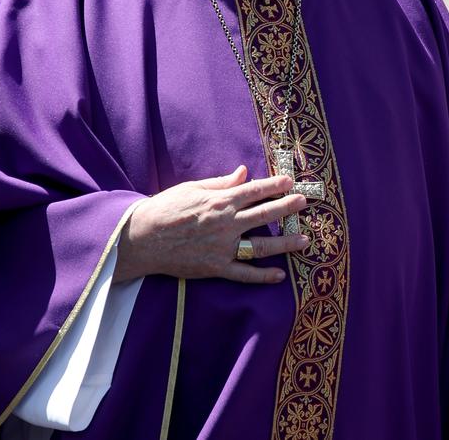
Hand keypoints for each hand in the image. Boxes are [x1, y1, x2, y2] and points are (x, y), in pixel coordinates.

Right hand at [114, 165, 310, 284]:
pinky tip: (280, 275)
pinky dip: (263, 276)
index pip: (254, 191)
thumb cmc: (166, 208)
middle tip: (304, 202)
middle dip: (287, 207)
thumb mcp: (192, 188)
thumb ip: (220, 182)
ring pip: (261, 246)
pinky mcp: (216, 268)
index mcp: (220, 201)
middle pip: (264, 215)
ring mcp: (222, 248)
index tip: (291, 181)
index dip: (275, 186)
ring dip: (285, 243)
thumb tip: (243, 173)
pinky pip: (244, 274)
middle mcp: (226, 223)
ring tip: (304, 240)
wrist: (143, 237)